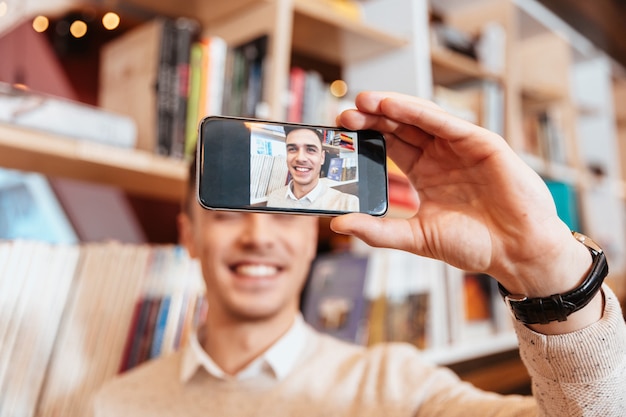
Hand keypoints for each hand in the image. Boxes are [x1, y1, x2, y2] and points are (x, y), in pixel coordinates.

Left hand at [331, 91, 592, 304]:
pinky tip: (393, 106)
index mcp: (424, 174)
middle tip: (343, 114)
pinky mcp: (480, 143)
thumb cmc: (473, 245)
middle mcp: (439, 156)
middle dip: (371, 119)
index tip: (338, 135)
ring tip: (363, 102)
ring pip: (419, 119)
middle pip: (399, 128)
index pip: (389, 147)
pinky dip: (418, 112)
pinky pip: (445, 123)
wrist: (517, 252)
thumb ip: (378, 230)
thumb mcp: (416, 237)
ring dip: (391, 108)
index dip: (365, 139)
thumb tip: (337, 224)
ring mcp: (459, 147)